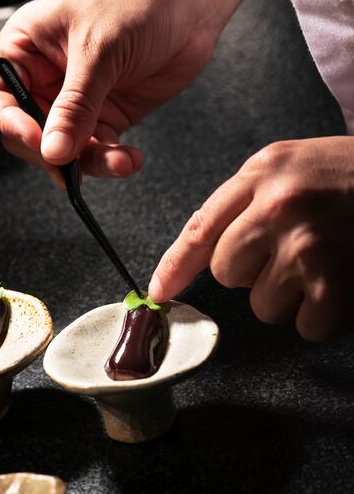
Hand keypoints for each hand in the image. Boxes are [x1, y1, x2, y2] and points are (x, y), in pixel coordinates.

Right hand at [0, 0, 273, 183]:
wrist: (191, 6)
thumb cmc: (139, 3)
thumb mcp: (98, 52)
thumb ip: (75, 106)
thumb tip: (53, 150)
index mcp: (27, 49)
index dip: (10, 123)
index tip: (37, 139)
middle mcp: (47, 79)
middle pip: (29, 133)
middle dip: (52, 150)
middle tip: (74, 160)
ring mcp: (77, 102)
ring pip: (66, 150)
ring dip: (90, 164)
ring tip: (116, 161)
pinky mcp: (107, 118)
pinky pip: (99, 152)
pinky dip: (113, 162)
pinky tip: (128, 159)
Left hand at [149, 137, 353, 340]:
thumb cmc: (349, 177)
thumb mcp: (290, 167)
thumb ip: (245, 203)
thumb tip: (205, 257)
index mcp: (262, 173)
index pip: (200, 228)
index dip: (175, 266)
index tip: (159, 293)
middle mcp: (278, 206)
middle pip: (228, 273)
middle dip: (254, 272)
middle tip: (293, 250)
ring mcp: (307, 245)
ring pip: (264, 305)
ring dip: (290, 294)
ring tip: (323, 262)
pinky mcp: (336, 283)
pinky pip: (305, 326)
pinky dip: (322, 315)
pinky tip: (340, 284)